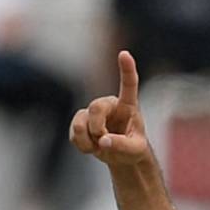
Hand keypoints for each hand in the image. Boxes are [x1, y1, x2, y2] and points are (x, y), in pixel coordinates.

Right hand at [69, 51, 149, 165]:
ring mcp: (93, 112)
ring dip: (88, 139)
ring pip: (81, 122)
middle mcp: (109, 104)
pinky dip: (82, 145)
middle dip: (97, 128)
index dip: (126, 69)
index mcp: (128, 105)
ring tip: (99, 146)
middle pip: (96, 107)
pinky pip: (74, 132)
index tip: (124, 54)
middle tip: (104, 141)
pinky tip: (91, 147)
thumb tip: (103, 141)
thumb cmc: (133, 148)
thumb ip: (122, 145)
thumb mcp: (135, 150)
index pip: (128, 84)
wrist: (121, 156)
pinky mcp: (81, 121)